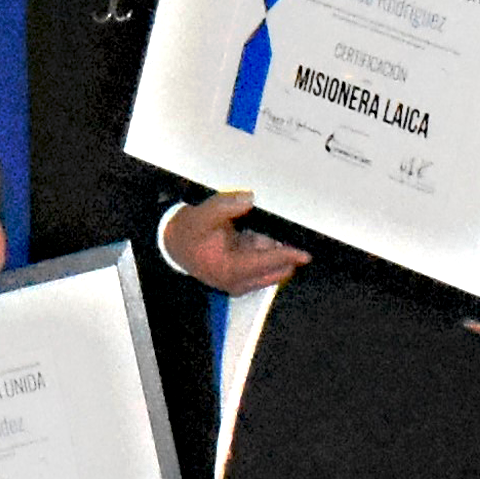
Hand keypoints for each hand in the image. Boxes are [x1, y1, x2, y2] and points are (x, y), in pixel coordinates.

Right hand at [158, 190, 305, 294]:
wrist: (173, 243)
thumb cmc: (189, 232)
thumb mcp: (206, 215)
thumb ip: (227, 205)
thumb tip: (249, 198)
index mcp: (231, 269)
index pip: (267, 263)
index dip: (288, 257)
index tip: (306, 254)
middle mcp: (237, 280)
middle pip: (273, 270)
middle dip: (285, 257)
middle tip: (296, 239)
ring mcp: (239, 279)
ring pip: (268, 266)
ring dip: (272, 250)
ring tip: (264, 232)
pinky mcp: (240, 274)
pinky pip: (261, 261)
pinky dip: (263, 249)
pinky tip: (257, 234)